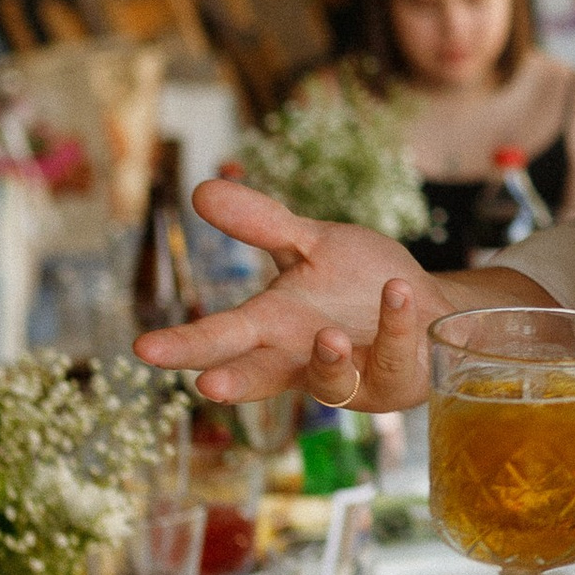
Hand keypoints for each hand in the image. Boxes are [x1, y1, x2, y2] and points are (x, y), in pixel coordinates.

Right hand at [134, 180, 452, 409]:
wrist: (430, 306)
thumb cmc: (362, 281)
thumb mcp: (312, 243)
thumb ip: (262, 222)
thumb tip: (200, 190)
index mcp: (274, 328)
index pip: (222, 338)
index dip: (186, 346)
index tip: (144, 349)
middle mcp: (302, 360)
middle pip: (258, 374)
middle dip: (231, 380)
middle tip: (205, 385)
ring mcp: (348, 377)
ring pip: (328, 381)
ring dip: (327, 359)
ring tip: (330, 336)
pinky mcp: (392, 382)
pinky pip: (392, 357)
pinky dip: (394, 324)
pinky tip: (396, 292)